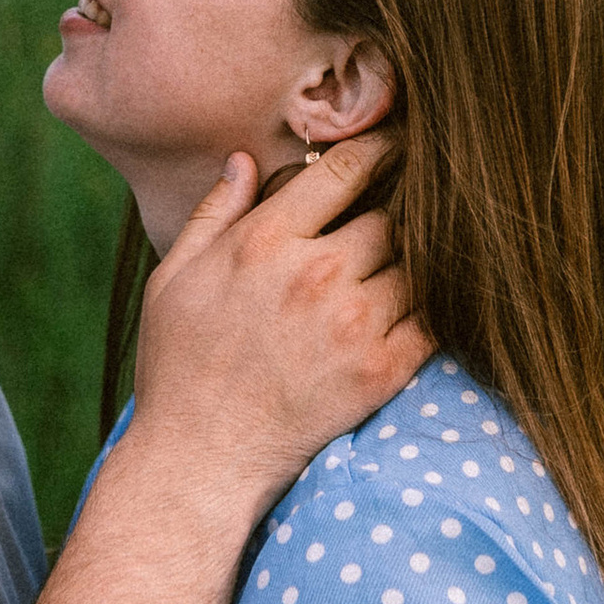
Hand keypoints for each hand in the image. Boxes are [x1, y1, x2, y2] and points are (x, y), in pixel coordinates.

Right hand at [131, 137, 431, 518]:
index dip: (378, 150)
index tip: (394, 144)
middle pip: (388, 218)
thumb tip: (243, 160)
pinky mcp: (381, 372)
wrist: (201, 459)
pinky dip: (428, 313)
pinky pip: (431, 322)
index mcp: (266, 241)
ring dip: (408, 267)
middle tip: (395, 222)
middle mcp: (315, 273)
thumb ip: (213, 214)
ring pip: (414, 268)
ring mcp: (353, 324)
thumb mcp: (173, 279)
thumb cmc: (179, 367)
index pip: (345, 171)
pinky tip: (413, 313)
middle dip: (390, 218)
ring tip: (399, 271)